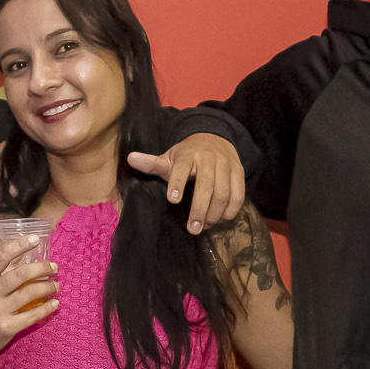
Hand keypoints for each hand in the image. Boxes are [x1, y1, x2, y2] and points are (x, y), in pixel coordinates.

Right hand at [0, 235, 57, 359]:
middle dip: (42, 268)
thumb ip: (3, 270)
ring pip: (30, 293)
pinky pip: (33, 315)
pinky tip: (54, 304)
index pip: (1, 257)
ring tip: (55, 285)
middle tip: (54, 267)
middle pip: (20, 274)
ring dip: (48, 287)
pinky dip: (47, 308)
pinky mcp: (7, 327)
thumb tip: (24, 253)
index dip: (19, 246)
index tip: (36, 239)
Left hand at [128, 132, 244, 234]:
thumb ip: (152, 163)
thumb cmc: (187, 155)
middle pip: (206, 185)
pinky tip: (221, 219)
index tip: (173, 200)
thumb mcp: (169, 158)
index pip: (181, 168)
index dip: (177, 183)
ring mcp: (226, 164)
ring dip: (215, 213)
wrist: (215, 139)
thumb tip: (130, 158)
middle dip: (200, 209)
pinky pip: (238, 194)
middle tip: (193, 229)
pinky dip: (230, 210)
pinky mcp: (239, 172)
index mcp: (187, 154)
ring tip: (205, 226)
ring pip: (224, 192)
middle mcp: (208, 158)